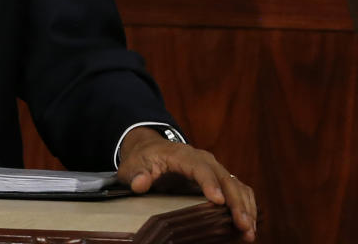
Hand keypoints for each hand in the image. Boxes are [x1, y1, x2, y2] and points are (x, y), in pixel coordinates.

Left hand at [116, 129, 256, 240]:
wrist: (151, 150)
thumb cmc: (144, 159)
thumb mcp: (134, 164)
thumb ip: (136, 173)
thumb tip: (139, 183)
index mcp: (183, 155)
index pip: (199, 167)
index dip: (209, 182)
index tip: (218, 201)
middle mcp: (204, 160)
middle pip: (225, 177)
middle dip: (236, 201)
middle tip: (243, 226)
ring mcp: (214, 170)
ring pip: (236, 185)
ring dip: (246, 207)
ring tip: (249, 233)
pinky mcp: (219, 181)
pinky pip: (239, 191)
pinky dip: (247, 207)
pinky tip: (249, 227)